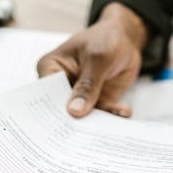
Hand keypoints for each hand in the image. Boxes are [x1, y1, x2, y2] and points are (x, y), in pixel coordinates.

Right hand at [37, 2, 147, 117]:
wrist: (126, 40)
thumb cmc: (105, 39)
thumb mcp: (98, 58)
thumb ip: (87, 84)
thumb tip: (74, 111)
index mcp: (50, 67)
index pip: (46, 93)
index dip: (52, 110)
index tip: (64, 122)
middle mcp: (61, 85)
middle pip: (61, 110)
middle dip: (74, 122)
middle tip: (84, 133)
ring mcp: (78, 96)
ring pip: (83, 117)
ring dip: (96, 122)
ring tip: (108, 125)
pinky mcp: (95, 103)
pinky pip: (102, 115)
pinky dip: (112, 116)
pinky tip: (124, 112)